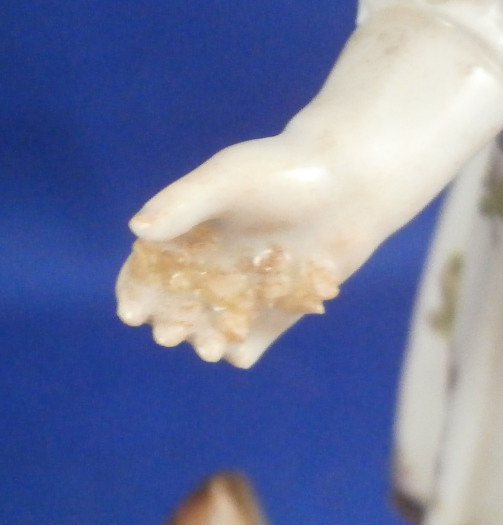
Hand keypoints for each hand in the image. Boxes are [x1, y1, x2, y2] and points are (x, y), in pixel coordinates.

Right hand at [117, 135, 362, 367]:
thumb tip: (139, 231)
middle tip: (170, 337)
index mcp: (192, 233)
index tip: (133, 313)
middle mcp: (216, 264)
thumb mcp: (227, 179)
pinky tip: (241, 354)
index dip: (138, 291)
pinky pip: (260, 335)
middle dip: (172, 323)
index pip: (152, 268)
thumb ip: (184, 204)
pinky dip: (249, 347)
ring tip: (208, 349)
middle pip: (182, 304)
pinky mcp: (283, 304)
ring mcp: (250, 288)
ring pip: (219, 324)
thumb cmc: (282, 170)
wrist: (349, 183)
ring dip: (208, 340)